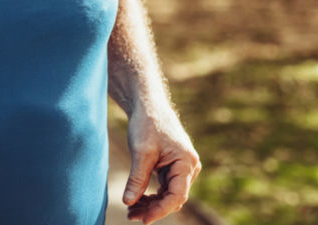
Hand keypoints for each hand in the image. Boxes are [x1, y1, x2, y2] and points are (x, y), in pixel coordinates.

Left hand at [122, 108, 200, 222]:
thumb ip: (137, 179)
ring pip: (168, 195)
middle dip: (153, 209)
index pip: (177, 196)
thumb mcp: (140, 152)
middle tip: (130, 216)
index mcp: (186, 163)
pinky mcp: (173, 168)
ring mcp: (182, 168)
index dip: (160, 210)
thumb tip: (128, 203)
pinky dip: (152, 195)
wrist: (148, 105)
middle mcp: (189, 168)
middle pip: (173, 198)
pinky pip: (165, 188)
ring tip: (130, 211)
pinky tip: (136, 200)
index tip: (143, 220)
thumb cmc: (147, 124)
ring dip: (151, 204)